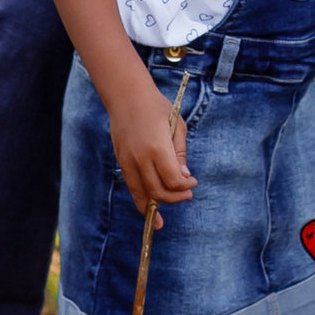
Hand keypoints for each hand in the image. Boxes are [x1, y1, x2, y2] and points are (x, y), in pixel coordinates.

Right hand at [108, 78, 194, 210]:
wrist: (127, 97)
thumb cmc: (157, 108)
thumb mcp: (177, 125)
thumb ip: (180, 152)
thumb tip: (184, 177)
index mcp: (157, 147)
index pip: (173, 180)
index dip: (185, 186)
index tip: (193, 182)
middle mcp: (141, 158)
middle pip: (158, 191)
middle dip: (175, 197)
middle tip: (187, 194)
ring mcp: (128, 161)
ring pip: (142, 194)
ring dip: (156, 207)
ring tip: (163, 217)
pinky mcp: (121, 162)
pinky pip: (132, 187)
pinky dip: (141, 201)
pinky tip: (148, 212)